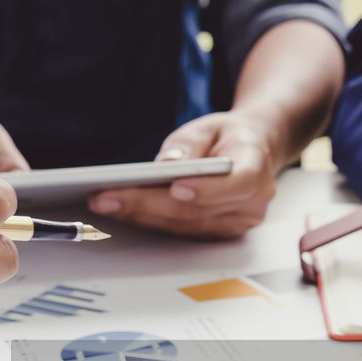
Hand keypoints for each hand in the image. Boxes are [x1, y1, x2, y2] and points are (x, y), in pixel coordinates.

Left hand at [87, 111, 279, 238]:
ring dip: (141, 215)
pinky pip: (179, 231)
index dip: (206, 190)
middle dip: (148, 203)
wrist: (249, 153)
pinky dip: (149, 220)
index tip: (175, 188)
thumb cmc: (229, 139)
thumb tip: (169, 163)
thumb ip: (190, 142)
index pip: (237, 185)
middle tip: (109, 197)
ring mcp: (234, 225)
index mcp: (255, 170)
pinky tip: (122, 210)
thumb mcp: (211, 125)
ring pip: (183, 225)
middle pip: (196, 210)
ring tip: (106, 202)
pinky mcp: (215, 235)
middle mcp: (250, 205)